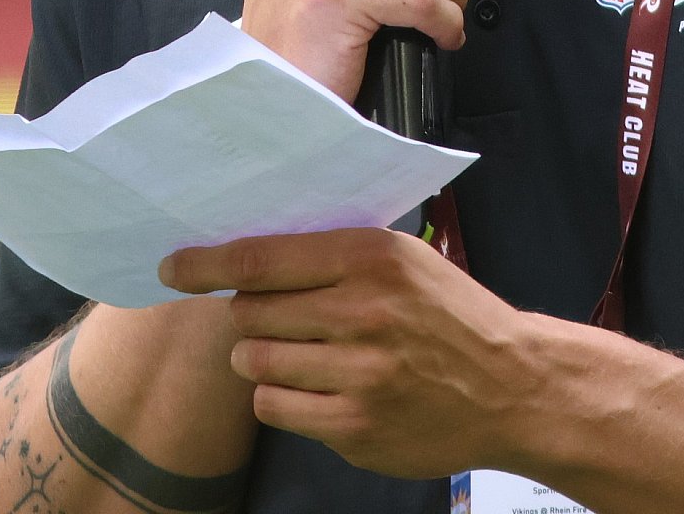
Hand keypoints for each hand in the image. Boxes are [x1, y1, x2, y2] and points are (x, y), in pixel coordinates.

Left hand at [159, 228, 536, 478]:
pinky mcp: (354, 428)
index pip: (263, 258)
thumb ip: (335, 256)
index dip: (207, 263)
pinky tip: (315, 387)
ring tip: (300, 353)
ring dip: (263, 356)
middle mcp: (360, 311)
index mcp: (370, 257)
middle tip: (275, 317)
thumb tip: (252, 257)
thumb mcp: (404, 260)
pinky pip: (276, 407)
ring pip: (256, 361)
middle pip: (250, 311)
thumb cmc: (450, 313)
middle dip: (249, 314)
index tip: (173, 267)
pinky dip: (281, 395)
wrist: (510, 383)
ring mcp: (357, 375)